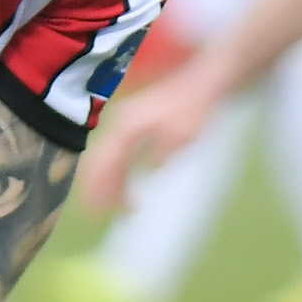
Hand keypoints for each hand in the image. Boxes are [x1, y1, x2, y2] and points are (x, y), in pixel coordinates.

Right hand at [81, 66, 227, 213]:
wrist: (203, 84)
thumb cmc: (195, 107)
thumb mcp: (184, 131)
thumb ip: (165, 149)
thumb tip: (153, 166)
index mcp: (126, 127)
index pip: (103, 162)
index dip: (99, 188)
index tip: (101, 212)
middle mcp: (119, 126)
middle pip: (98, 163)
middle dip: (97, 190)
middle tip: (102, 217)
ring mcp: (125, 127)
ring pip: (106, 162)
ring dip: (108, 186)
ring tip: (120, 209)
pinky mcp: (134, 130)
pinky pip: (116, 158)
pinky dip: (117, 178)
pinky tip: (127, 191)